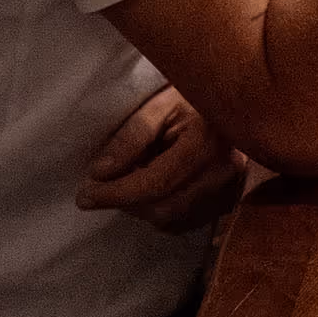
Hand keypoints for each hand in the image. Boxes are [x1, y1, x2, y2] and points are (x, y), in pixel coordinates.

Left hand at [74, 85, 249, 230]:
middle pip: (163, 208)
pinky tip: (152, 190)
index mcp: (207, 143)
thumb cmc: (192, 95)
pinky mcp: (230, 201)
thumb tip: (99, 174)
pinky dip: (160, 211)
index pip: (155, 183)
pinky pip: (186, 221)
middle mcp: (224, 173)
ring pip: (173, 219)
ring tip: (128, 183)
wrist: (233, 101)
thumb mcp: (158, 105)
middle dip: (125, 202)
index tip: (84, 196)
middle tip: (99, 190)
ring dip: (141, 208)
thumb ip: (130, 138)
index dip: (116, 193)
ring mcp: (231, 191)